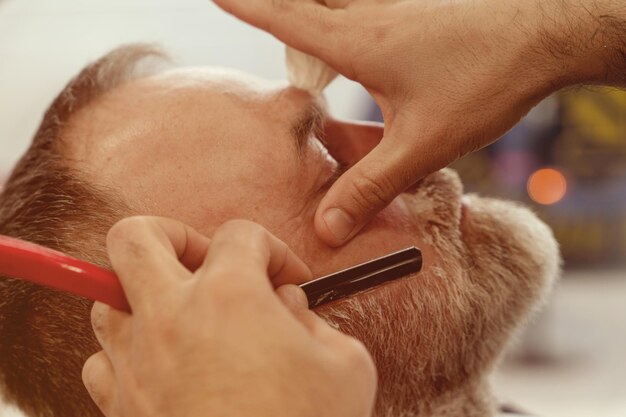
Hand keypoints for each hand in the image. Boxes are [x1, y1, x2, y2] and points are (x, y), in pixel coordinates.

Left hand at [82, 217, 376, 416]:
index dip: (272, 250)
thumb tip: (288, 309)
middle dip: (170, 235)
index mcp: (230, 294)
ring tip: (183, 318)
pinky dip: (126, 356)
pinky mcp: (119, 407)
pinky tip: (161, 368)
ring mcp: (136, 361)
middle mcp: (172, 316)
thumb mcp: (346, 365)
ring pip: (105, 300)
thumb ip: (315, 322)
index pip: (240, 234)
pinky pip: (101, 362)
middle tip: (202, 260)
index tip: (288, 282)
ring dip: (142, 299)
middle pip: (135, 237)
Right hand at [212, 0, 623, 245]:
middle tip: (264, 19)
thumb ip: (371, 186)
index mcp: (358, 40)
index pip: (285, 17)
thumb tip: (327, 224)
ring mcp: (396, 2)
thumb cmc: (485, 80)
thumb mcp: (423, 144)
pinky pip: (369, 3)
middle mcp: (370, 12)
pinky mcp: (419, 4)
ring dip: (318, 10)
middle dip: (278, 7)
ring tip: (314, 48)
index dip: (247, 7)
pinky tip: (372, 39)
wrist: (548, 34)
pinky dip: (352, 13)